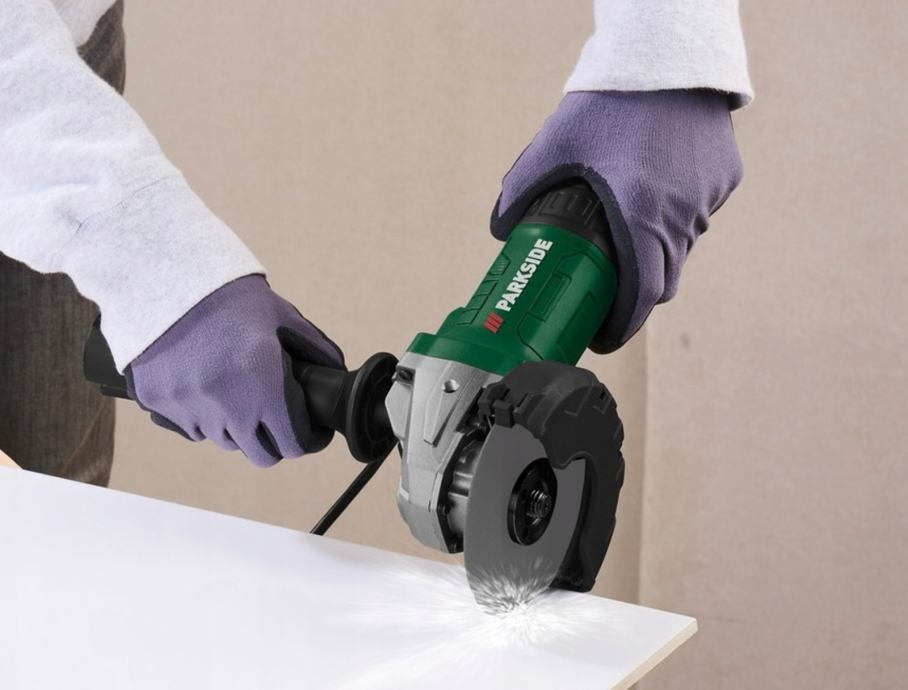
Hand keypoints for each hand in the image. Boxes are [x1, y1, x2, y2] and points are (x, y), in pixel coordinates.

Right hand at [126, 275, 343, 465]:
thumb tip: (335, 373)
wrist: (167, 279)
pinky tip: (210, 389)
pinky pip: (193, 428)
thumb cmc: (229, 297)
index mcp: (263, 383)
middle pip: (261, 454)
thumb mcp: (283, 317)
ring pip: (226, 442)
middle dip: (276, 440)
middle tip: (279, 419)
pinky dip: (206, 418)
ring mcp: (190, 408)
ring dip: (240, 429)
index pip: (293, 443)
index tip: (312, 431)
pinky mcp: (160, 405)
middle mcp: (227, 405)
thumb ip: (316, 349)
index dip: (309, 440)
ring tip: (242, 396)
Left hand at [491, 90, 741, 351]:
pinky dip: (674, 220)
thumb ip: (520, 190)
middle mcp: (680, 218)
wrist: (667, 53)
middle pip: (662, 281)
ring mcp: (707, 200)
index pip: (640, 298)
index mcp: (641, 218)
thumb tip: (500, 228)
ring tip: (624, 237)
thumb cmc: (610, 101)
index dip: (620, 326)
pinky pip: (697, 215)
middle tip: (605, 295)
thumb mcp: (554, 145)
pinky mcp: (724, 179)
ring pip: (681, 248)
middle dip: (633, 296)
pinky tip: (651, 196)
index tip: (601, 335)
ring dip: (654, 255)